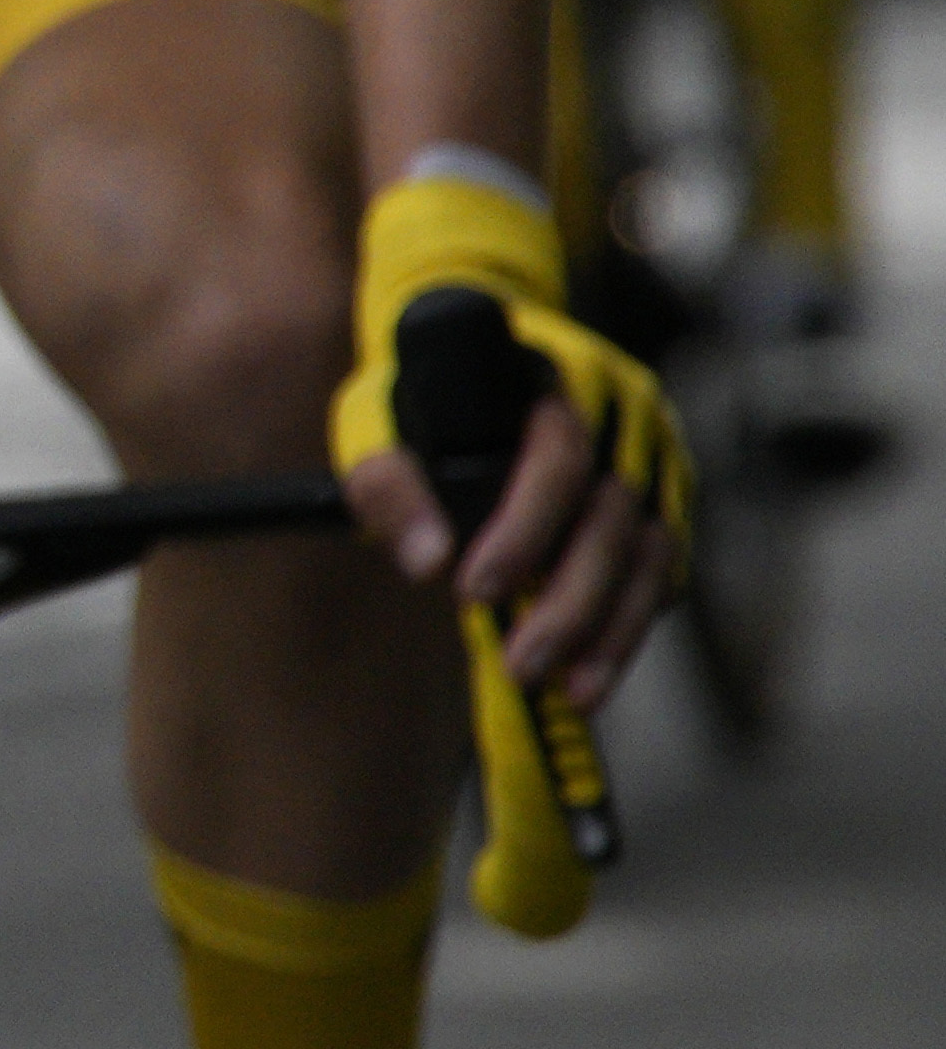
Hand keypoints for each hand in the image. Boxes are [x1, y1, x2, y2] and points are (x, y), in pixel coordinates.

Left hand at [342, 358, 681, 709]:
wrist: (476, 356)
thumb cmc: (424, 397)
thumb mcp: (381, 420)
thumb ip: (389, 484)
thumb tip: (426, 562)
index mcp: (553, 382)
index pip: (559, 460)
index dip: (524, 530)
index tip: (475, 590)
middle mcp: (621, 418)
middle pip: (613, 520)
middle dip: (570, 604)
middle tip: (524, 666)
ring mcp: (654, 460)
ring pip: (652, 553)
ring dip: (615, 630)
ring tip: (575, 691)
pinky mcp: (667, 501)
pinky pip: (665, 569)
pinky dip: (634, 620)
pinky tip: (597, 664)